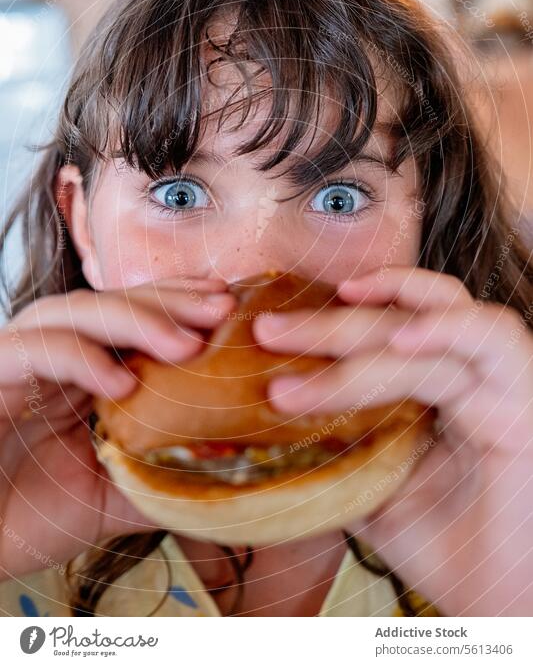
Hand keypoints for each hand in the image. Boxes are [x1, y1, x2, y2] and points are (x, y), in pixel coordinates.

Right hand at [0, 277, 235, 579]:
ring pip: (72, 314)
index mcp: (79, 373)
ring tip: (187, 344)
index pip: (131, 316)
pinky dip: (78, 358)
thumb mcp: (109, 498)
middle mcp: (48, 357)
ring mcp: (15, 363)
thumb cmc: (24, 521)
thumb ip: (158, 476)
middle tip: (221, 309)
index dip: (178, 301)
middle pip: (109, 304)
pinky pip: (30, 351)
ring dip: (133, 320)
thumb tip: (231, 472)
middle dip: (168, 302)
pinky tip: (121, 382)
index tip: (228, 302)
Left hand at [253, 267, 532, 615]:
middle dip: (327, 325)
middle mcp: (463, 375)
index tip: (271, 327)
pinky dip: (447, 329)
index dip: (327, 319)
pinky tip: (401, 338)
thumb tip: (264, 431)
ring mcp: (494, 380)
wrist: (499, 603)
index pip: (379, 329)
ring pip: (431, 323)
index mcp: (428, 391)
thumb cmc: (443, 548)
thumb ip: (334, 450)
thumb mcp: (370, 490)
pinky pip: (494, 340)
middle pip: (392, 322)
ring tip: (316, 327)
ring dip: (370, 326)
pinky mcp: (523, 398)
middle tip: (269, 331)